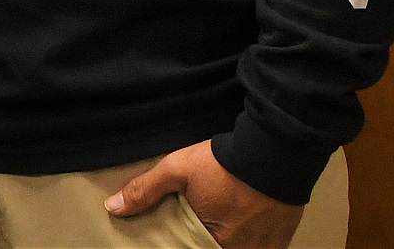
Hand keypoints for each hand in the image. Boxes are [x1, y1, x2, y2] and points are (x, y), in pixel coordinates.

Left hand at [107, 139, 303, 248]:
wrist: (273, 153)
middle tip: (199, 226)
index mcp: (214, 241)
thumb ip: (145, 190)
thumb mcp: (177, 170)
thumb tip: (113, 208)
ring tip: (220, 223)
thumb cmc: (223, 164)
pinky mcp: (281, 239)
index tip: (177, 235)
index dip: (183, 244)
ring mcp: (263, 247)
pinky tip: (239, 227)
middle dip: (204, 242)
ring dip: (227, 241)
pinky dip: (248, 242)